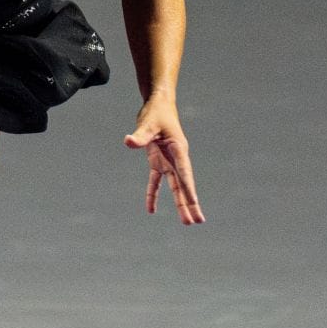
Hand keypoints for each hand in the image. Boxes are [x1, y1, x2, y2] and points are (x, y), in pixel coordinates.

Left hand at [125, 100, 202, 224]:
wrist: (158, 105)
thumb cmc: (156, 112)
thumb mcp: (147, 122)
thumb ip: (140, 135)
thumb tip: (128, 142)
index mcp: (178, 149)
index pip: (184, 172)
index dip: (189, 188)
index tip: (195, 203)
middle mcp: (177, 158)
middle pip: (184, 184)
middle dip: (190, 203)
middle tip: (198, 221)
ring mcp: (168, 162)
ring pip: (175, 187)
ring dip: (180, 204)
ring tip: (187, 222)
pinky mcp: (158, 162)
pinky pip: (156, 182)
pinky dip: (153, 195)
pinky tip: (151, 210)